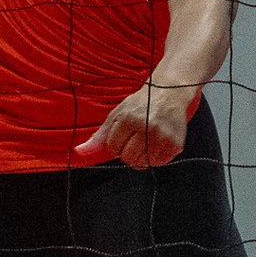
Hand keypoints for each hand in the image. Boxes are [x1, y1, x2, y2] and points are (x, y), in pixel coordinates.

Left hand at [75, 82, 196, 169]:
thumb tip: (79, 152)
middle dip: (127, 152)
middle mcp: (147, 127)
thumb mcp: (116, 115)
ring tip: (145, 140)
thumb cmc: (140, 104)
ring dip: (141, 156)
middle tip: (134, 139)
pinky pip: (159, 163)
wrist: (169, 93)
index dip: (116, 144)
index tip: (123, 134)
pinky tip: (156, 144)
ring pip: (143, 163)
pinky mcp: (176, 144)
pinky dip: (155, 158)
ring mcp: (164, 136)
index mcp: (129, 118)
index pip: (113, 148)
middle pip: (128, 158)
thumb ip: (98, 136)